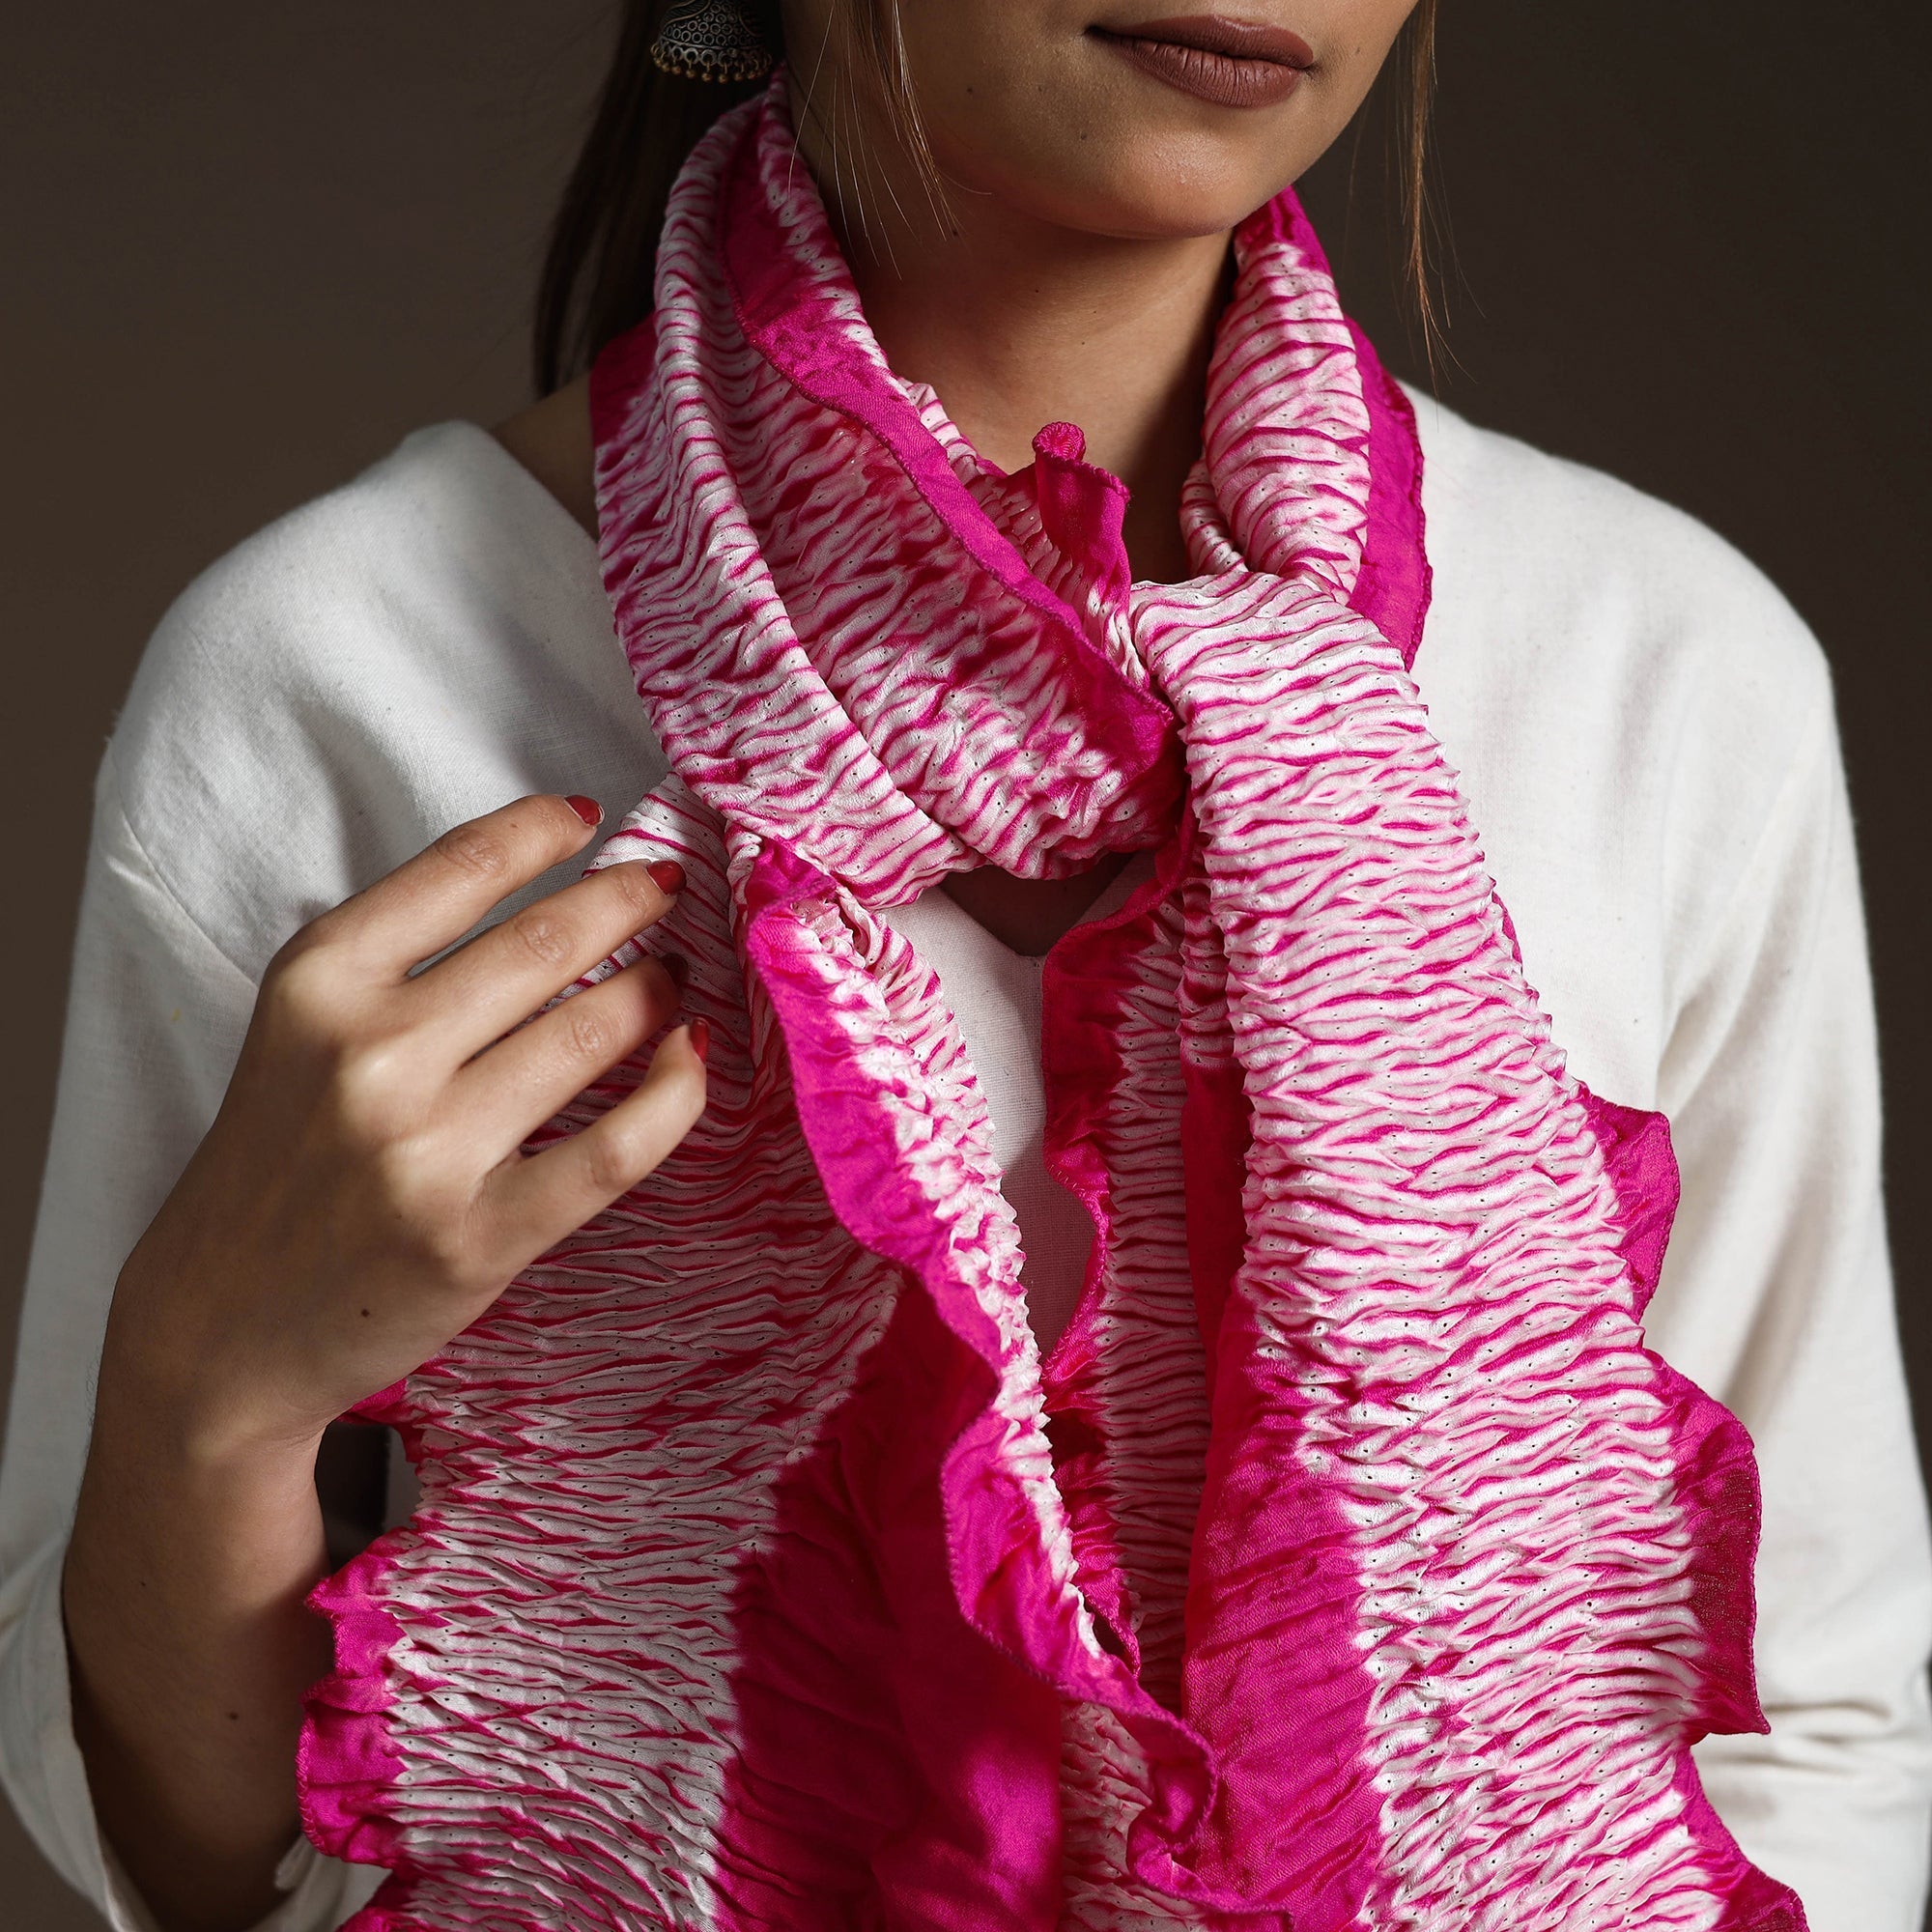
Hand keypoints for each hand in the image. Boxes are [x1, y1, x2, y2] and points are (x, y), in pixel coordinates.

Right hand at [100, 793, 704, 1458]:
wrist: (219, 1327)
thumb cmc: (278, 1164)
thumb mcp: (301, 1032)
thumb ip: (400, 961)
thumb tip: (553, 888)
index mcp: (318, 983)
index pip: (462, 867)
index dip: (546, 831)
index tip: (593, 821)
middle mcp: (370, 1054)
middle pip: (546, 941)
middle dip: (628, 900)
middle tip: (668, 888)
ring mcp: (427, 1148)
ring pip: (593, 1030)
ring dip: (658, 990)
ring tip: (676, 978)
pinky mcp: (482, 1234)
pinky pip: (617, 1146)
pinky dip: (676, 1093)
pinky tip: (692, 1056)